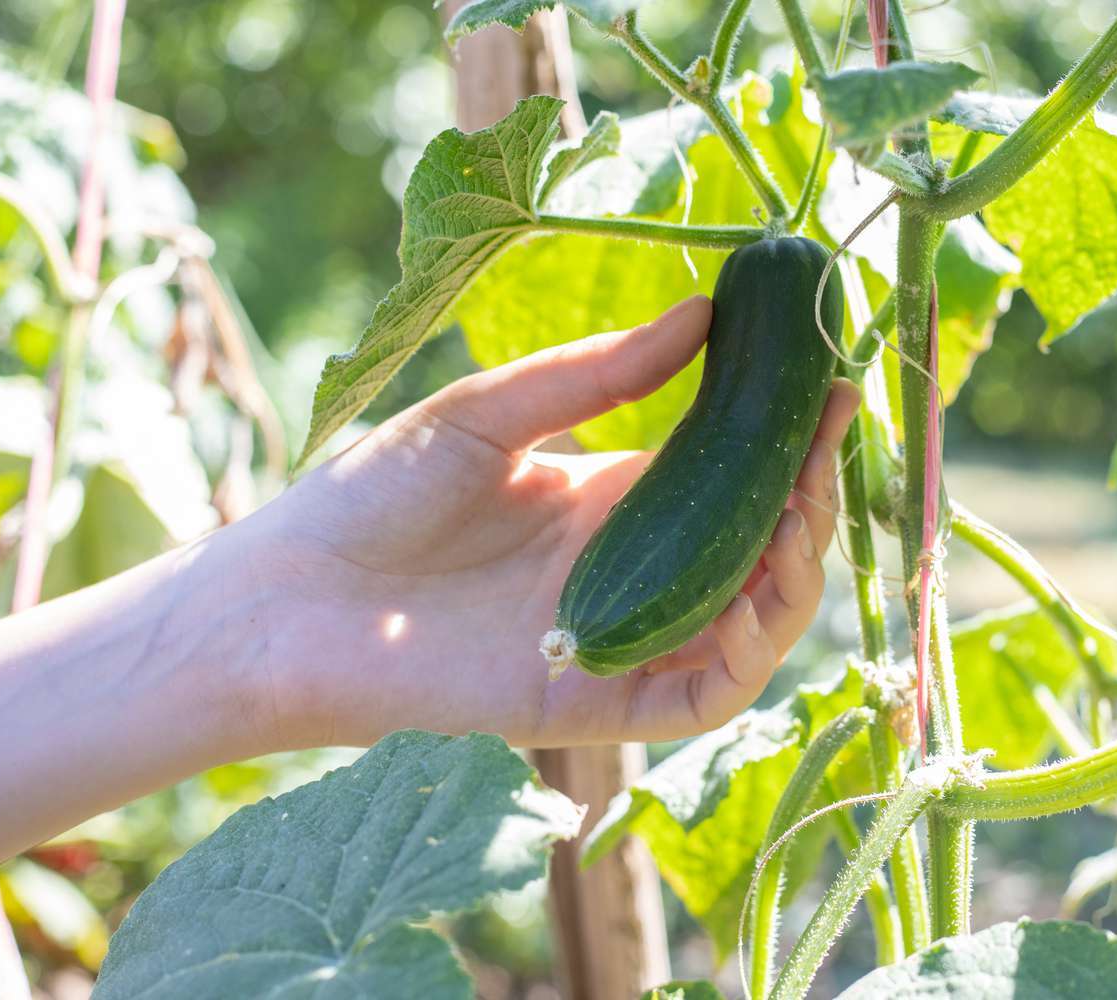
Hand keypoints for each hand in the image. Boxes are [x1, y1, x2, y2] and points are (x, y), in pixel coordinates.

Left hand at [253, 296, 860, 747]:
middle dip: (810, 492)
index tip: (831, 380)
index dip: (790, 434)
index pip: (734, 473)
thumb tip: (702, 312)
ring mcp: (622, 638)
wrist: (285, 596)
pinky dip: (746, 653)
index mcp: (616, 499)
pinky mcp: (595, 700)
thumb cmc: (372, 495)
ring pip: (751, 624)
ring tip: (804, 509)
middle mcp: (635, 570)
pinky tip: (755, 598)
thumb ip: (594, 374)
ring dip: (796, 572)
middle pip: (759, 546)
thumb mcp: (491, 411)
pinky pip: (702, 694)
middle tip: (827, 434)